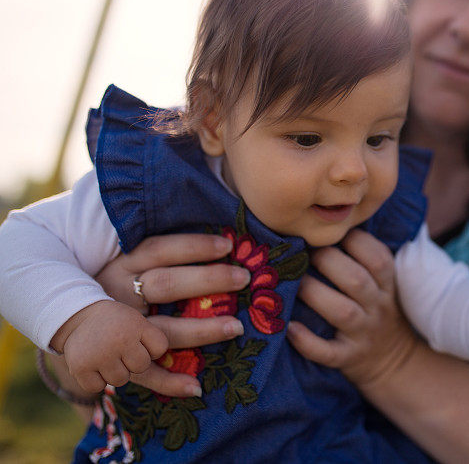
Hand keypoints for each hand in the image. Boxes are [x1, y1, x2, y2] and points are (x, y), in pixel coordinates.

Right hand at [52, 300, 167, 392]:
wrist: (78, 315)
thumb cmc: (119, 324)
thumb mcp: (141, 324)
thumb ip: (164, 351)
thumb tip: (197, 391)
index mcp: (138, 325)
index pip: (160, 349)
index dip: (150, 346)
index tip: (137, 336)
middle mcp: (120, 339)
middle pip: (141, 366)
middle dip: (133, 359)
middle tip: (119, 345)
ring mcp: (100, 354)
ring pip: (120, 380)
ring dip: (114, 370)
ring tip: (105, 352)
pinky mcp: (81, 368)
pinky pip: (97, 387)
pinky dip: (95, 378)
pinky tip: (91, 361)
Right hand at [91, 233, 251, 396]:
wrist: (61, 324)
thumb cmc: (109, 287)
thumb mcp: (124, 263)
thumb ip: (160, 256)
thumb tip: (218, 245)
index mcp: (120, 265)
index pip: (160, 250)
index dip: (194, 246)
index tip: (228, 245)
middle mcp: (117, 295)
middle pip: (166, 285)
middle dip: (208, 280)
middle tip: (243, 278)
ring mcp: (116, 330)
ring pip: (162, 330)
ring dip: (201, 330)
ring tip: (235, 328)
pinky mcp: (112, 361)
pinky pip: (145, 374)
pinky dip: (170, 383)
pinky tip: (197, 387)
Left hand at [286, 229, 418, 386]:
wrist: (392, 358)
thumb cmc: (374, 306)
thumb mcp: (381, 281)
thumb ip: (360, 255)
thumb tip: (321, 219)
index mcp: (386, 282)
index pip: (377, 257)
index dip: (353, 240)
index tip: (329, 233)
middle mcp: (378, 305)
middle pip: (357, 280)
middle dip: (327, 262)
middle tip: (303, 253)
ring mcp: (364, 333)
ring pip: (343, 312)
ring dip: (314, 294)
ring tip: (293, 283)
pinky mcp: (348, 357)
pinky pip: (329, 352)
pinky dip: (308, 343)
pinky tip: (289, 328)